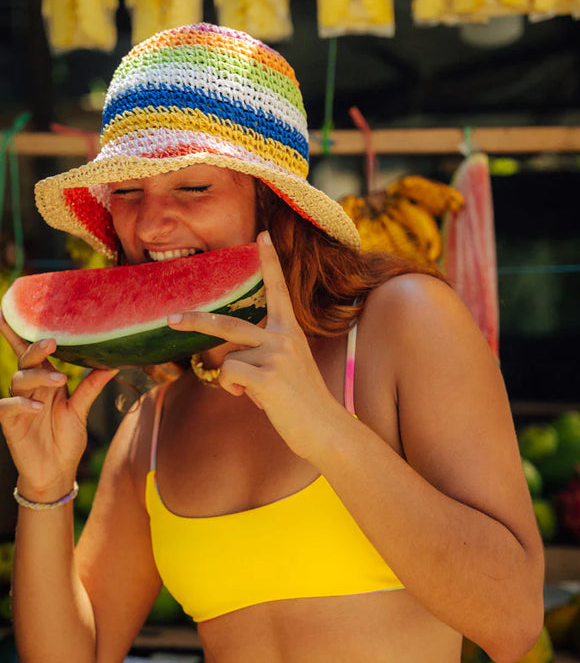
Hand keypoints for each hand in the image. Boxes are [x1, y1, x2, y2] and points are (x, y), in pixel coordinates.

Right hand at [0, 312, 117, 498]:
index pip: (32, 353)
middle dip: (37, 349)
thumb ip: (91, 387)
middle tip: (53, 342)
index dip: (19, 333)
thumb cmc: (65, 439)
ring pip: (19, 380)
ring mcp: (18, 404)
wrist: (56, 472)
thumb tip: (112, 363)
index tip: (12, 309)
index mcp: (45, 381)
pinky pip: (8, 406)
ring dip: (37, 376)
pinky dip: (22, 403)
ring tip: (58, 380)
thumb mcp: (80, 410)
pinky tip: (37, 406)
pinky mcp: (10, 423)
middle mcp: (29, 389)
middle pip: (27, 361)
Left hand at [168, 231, 340, 458]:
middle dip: (195, 321)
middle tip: (171, 319)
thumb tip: (230, 367)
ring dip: (233, 382)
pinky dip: (234, 390)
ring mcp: (277, 355)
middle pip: (227, 323)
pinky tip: (258, 400)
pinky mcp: (268, 376)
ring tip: (259, 394)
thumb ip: (262, 357)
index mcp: (290, 332)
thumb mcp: (285, 371)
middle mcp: (284, 337)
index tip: (261, 233)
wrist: (326, 429)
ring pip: (228, 359)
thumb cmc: (302, 404)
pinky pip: (229, 376)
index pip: (278, 290)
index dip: (269, 261)